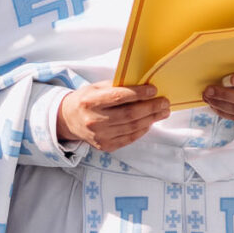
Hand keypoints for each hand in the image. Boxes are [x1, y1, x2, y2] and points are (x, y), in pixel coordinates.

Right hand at [57, 83, 171, 151]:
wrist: (68, 121)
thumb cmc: (86, 100)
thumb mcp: (96, 88)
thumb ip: (117, 87)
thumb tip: (143, 88)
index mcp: (90, 102)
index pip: (118, 97)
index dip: (138, 94)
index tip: (153, 90)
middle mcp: (94, 121)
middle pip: (129, 115)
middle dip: (151, 108)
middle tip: (165, 102)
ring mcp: (100, 136)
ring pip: (132, 127)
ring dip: (151, 119)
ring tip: (163, 112)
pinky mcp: (105, 146)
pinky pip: (129, 138)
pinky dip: (142, 130)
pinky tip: (150, 122)